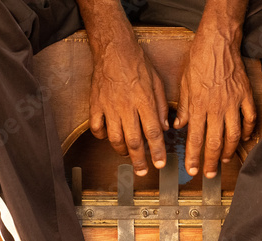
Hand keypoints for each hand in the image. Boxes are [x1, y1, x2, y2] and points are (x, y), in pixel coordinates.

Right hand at [88, 39, 168, 175]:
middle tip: (142, 171)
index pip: (153, 132)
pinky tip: (108, 137)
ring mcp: (109, 107)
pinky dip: (102, 136)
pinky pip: (97, 128)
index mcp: (144, 101)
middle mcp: (127, 107)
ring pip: (115, 138)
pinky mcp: (95, 105)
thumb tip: (166, 127)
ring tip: (128, 154)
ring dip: (122, 151)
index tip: (160, 164)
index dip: (157, 151)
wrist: (113, 49)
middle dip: (139, 160)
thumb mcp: (157, 82)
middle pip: (134, 141)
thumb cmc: (138, 64)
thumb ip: (162, 106)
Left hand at [176, 27, 255, 177]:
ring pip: (233, 135)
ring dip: (229, 151)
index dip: (194, 157)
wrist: (218, 43)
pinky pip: (250, 118)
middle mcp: (216, 109)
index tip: (192, 170)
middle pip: (214, 142)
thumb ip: (183, 108)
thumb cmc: (199, 62)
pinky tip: (244, 139)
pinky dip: (248, 130)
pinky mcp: (245, 96)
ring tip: (224, 161)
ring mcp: (233, 103)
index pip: (195, 138)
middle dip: (210, 161)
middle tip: (209, 174)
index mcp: (199, 107)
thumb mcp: (184, 85)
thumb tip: (178, 126)